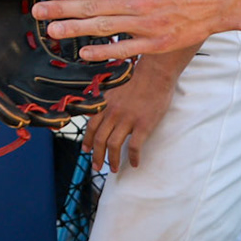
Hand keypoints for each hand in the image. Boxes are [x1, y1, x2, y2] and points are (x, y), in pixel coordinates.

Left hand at [31, 0, 233, 58]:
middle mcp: (139, 2)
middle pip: (92, 7)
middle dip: (62, 9)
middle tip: (38, 12)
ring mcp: (147, 25)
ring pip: (104, 29)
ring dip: (75, 30)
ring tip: (52, 31)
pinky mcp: (155, 43)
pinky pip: (124, 49)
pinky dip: (104, 52)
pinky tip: (84, 52)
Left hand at [81, 53, 177, 171]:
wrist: (155, 72)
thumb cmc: (137, 78)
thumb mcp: (115, 86)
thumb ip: (106, 99)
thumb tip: (100, 109)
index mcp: (105, 104)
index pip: (91, 126)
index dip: (87, 140)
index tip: (86, 150)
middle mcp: (113, 112)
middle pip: (99, 139)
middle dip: (96, 155)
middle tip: (96, 166)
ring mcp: (128, 119)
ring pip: (114, 145)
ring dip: (112, 160)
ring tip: (114, 168)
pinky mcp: (143, 124)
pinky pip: (135, 146)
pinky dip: (134, 157)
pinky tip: (135, 163)